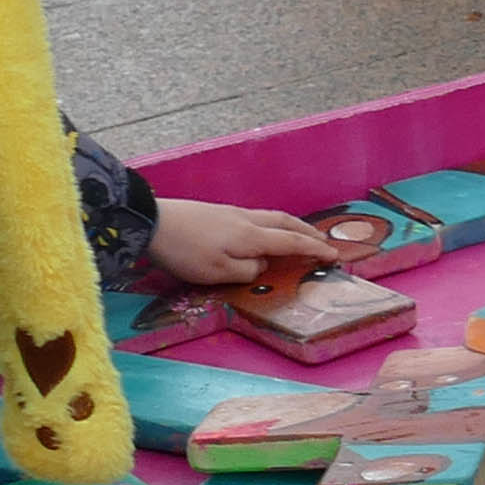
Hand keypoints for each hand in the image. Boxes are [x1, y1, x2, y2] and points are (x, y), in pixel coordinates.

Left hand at [147, 197, 342, 287]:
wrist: (151, 221)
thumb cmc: (185, 251)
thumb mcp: (218, 272)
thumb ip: (246, 271)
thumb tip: (261, 266)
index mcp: (251, 236)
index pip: (291, 242)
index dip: (313, 249)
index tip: (333, 255)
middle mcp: (246, 219)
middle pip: (285, 222)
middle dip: (308, 231)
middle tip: (323, 242)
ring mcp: (231, 213)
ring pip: (271, 217)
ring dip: (291, 225)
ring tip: (300, 235)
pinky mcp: (218, 212)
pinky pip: (257, 217)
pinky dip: (273, 224)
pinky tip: (265, 232)